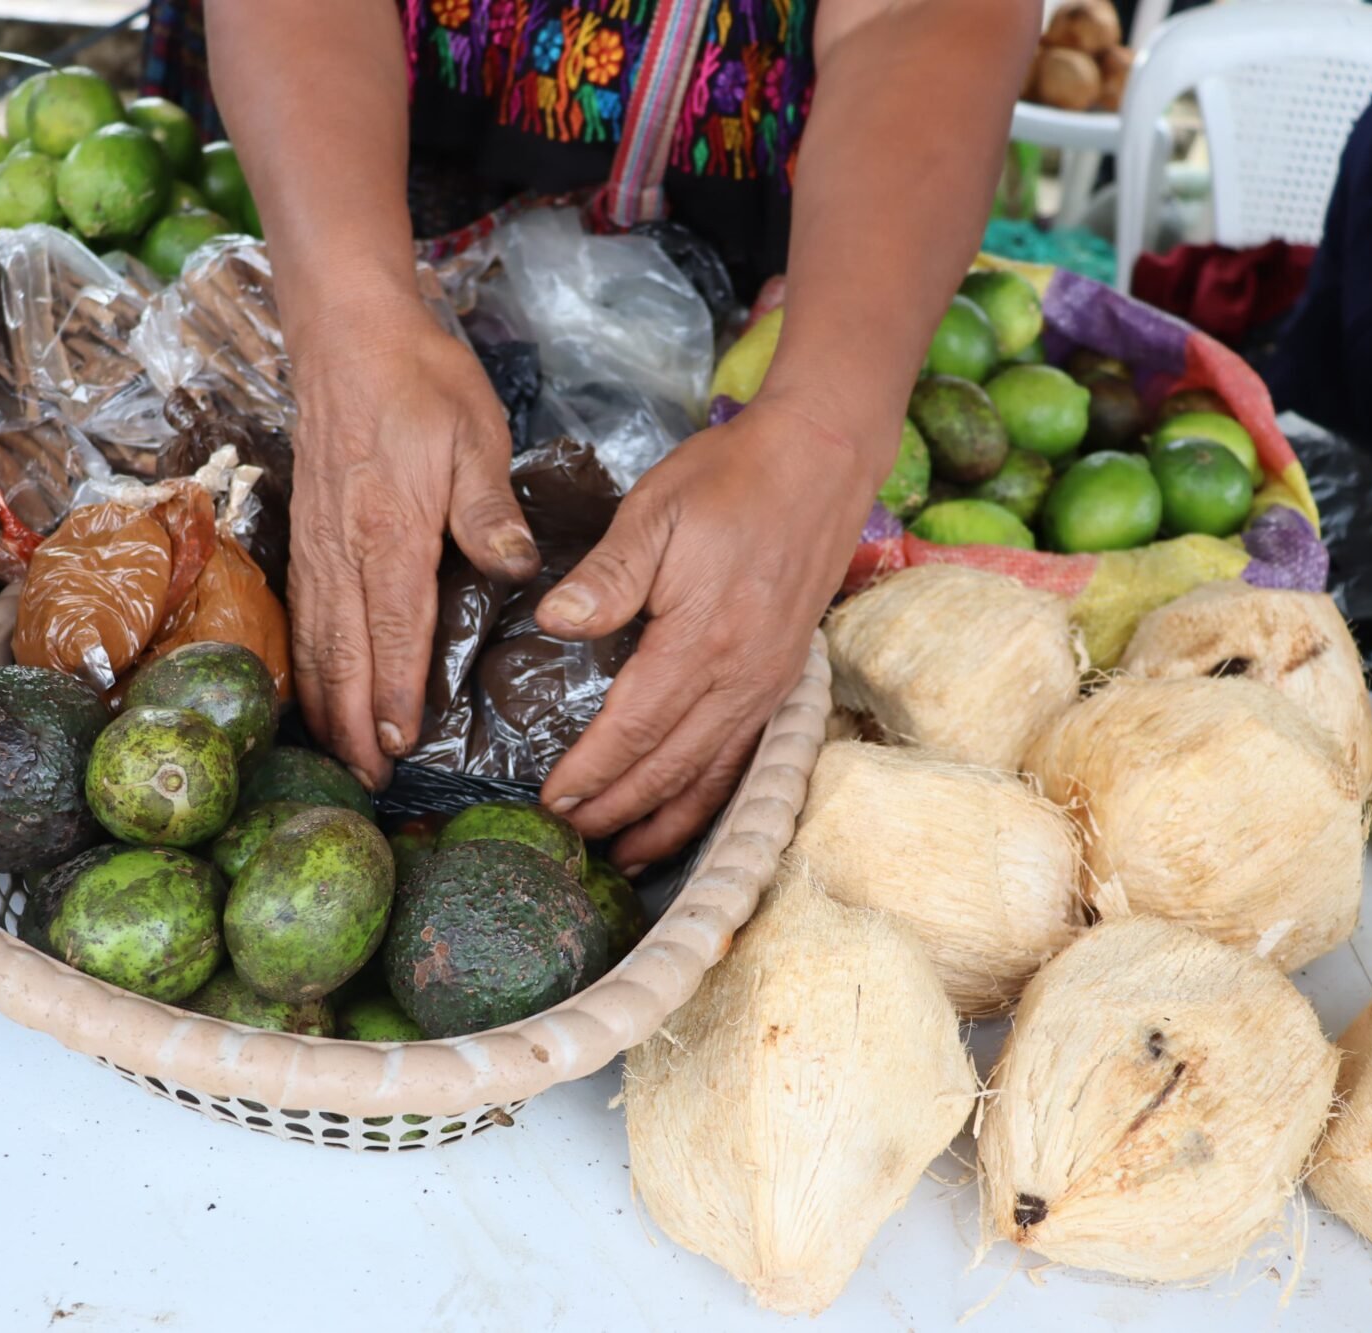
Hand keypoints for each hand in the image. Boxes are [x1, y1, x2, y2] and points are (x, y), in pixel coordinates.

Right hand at [287, 295, 538, 787]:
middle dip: (352, 722)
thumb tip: (517, 571)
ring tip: (342, 759)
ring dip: (325, 705)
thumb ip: (489, 508)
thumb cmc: (420, 382)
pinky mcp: (306, 538)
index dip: (392, 690)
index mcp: (389, 528)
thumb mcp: (473, 433)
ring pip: (315, 642)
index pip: (391, 626)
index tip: (396, 743)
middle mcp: (342, 548)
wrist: (348, 335)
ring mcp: (316, 546)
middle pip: (343, 652)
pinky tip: (316, 695)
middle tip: (367, 783)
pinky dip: (306, 666)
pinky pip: (301, 617)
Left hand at [536, 397, 884, 870]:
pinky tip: (686, 814)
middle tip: (568, 837)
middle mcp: (741, 678)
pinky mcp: (783, 679)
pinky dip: (711, 799)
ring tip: (622, 854)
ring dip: (665, 821)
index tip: (551, 802)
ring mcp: (768, 683)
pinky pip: (745, 759)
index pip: (633, 730)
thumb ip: (608, 576)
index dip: (590, 773)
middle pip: (669, 768)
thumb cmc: (730, 479)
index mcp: (700, 641)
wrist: (819, 460)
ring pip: (711, 776)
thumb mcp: (655, 512)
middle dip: (616, 810)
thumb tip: (557, 623)